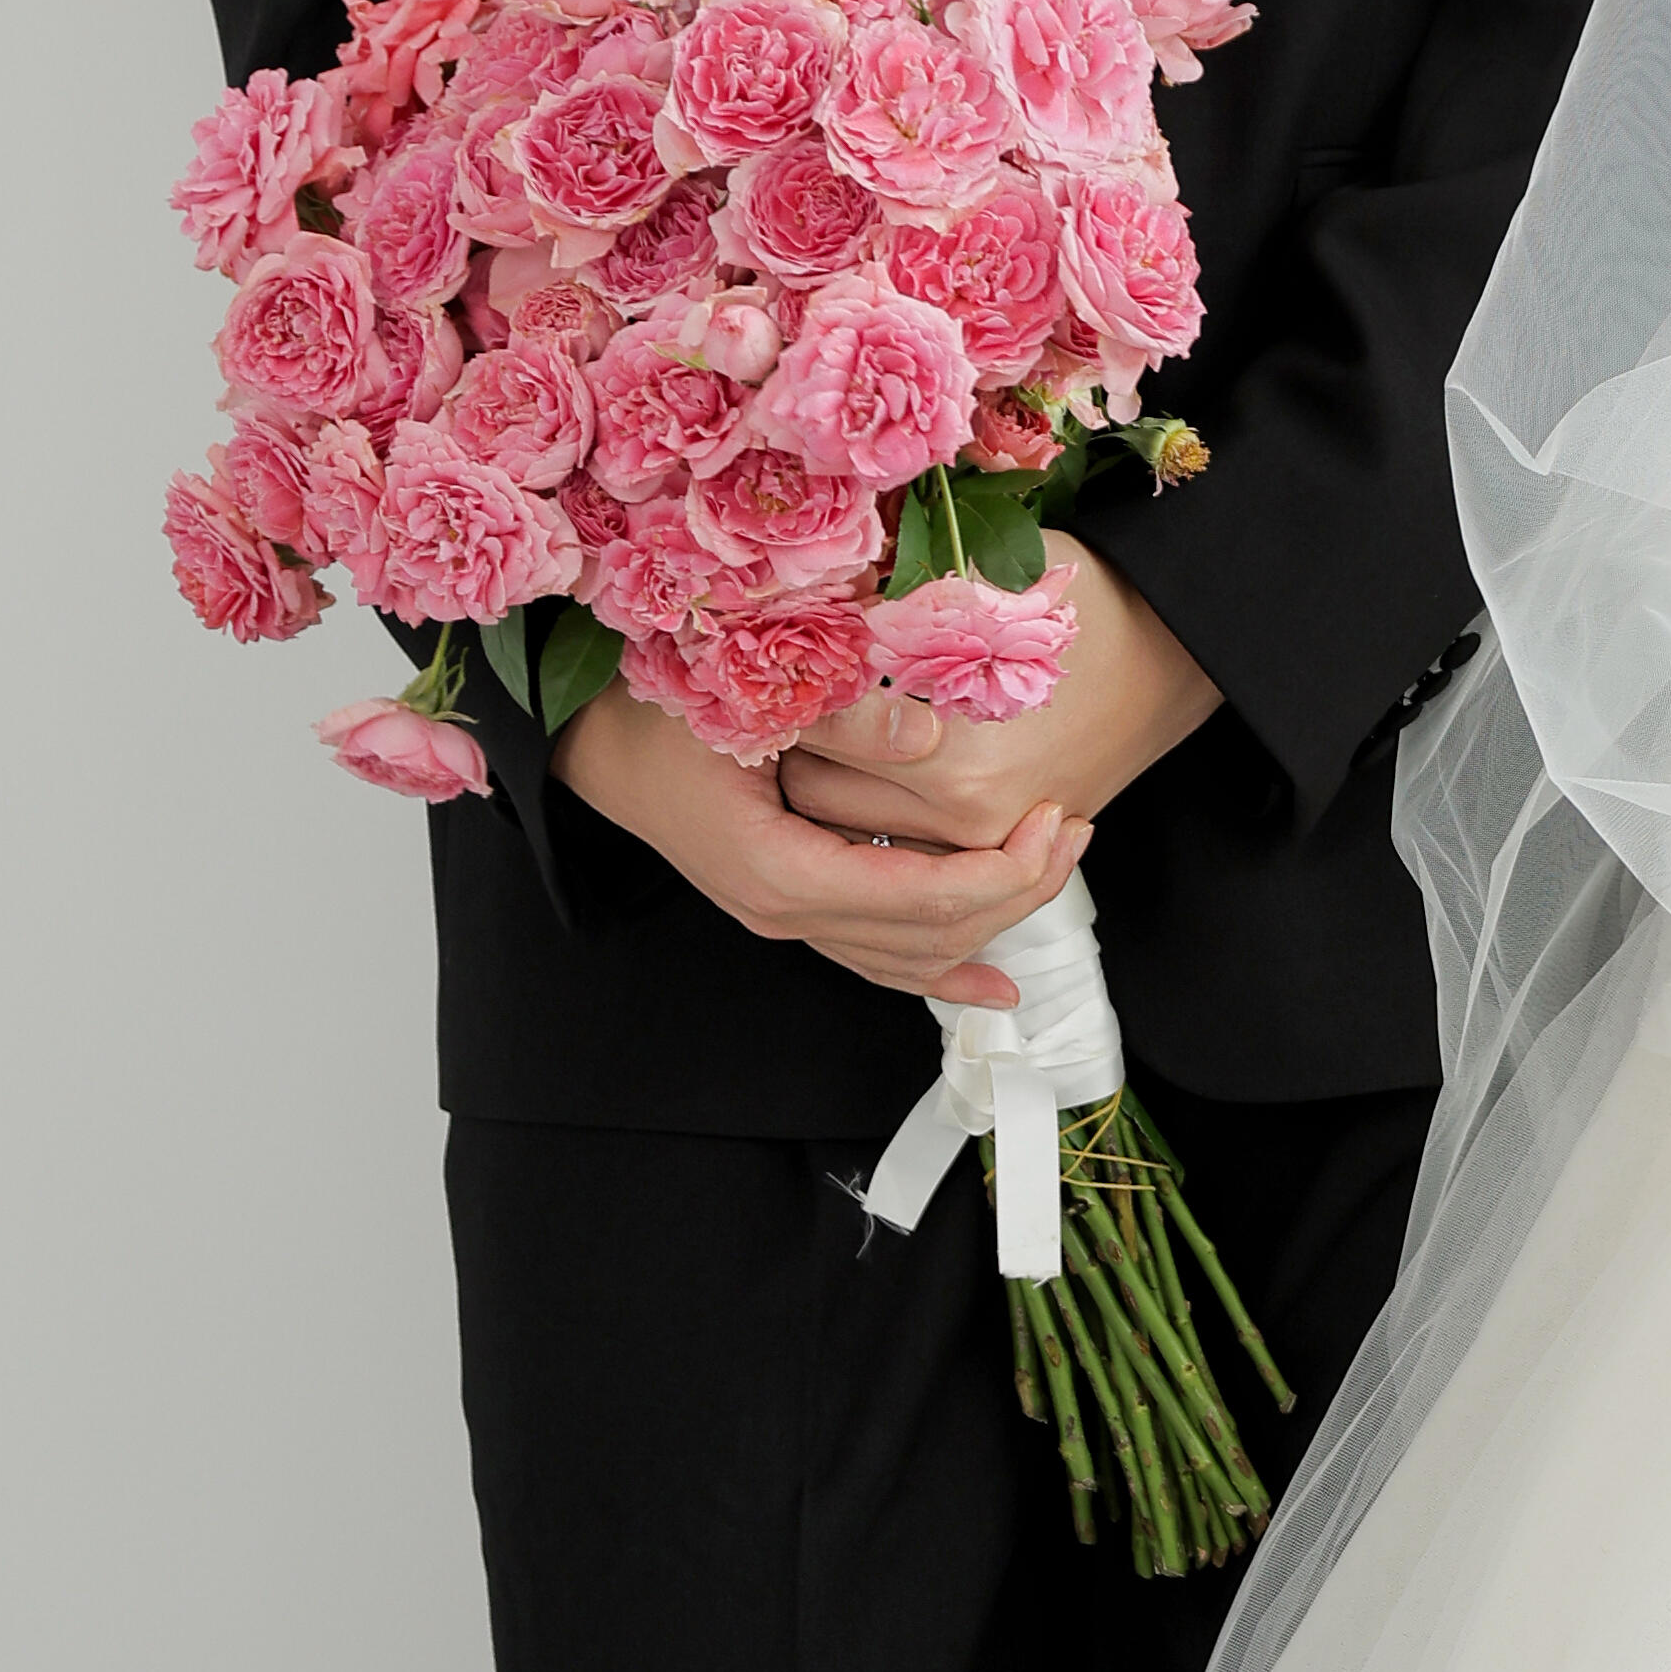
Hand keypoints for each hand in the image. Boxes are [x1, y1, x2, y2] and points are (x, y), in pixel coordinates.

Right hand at [554, 680, 1091, 1011]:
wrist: (592, 741)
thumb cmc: (662, 708)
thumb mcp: (747, 692)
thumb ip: (839, 712)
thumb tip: (930, 735)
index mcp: (784, 871)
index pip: (929, 900)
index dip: (1009, 869)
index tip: (1061, 816)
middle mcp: (787, 912)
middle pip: (932, 937)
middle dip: (1019, 890)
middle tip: (1077, 827)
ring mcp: (785, 917)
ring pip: (910, 957)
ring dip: (991, 922)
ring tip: (1057, 864)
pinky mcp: (790, 904)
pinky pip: (877, 954)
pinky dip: (939, 964)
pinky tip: (989, 979)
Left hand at [778, 536, 1219, 862]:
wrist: (1179, 657)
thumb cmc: (1089, 605)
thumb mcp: (987, 584)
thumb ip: (889, 601)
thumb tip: (792, 595)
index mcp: (953, 758)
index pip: (816, 734)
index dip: (783, 687)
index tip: (763, 654)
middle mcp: (962, 819)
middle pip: (813, 792)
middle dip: (791, 738)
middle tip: (776, 687)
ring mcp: (980, 844)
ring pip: (844, 829)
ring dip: (823, 779)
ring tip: (818, 722)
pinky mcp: (994, 849)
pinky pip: (891, 846)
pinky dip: (868, 813)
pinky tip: (867, 761)